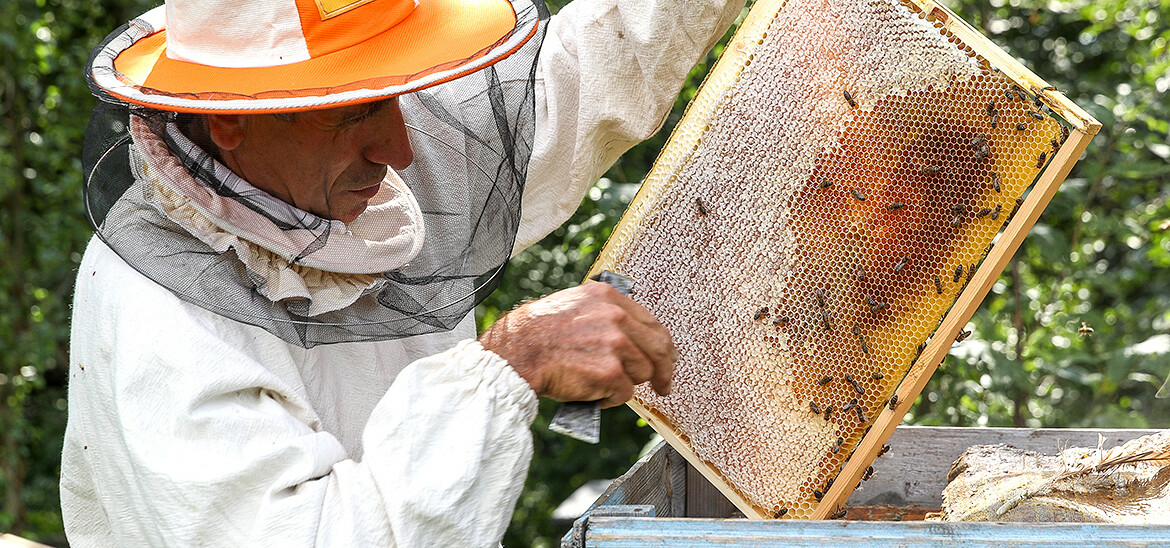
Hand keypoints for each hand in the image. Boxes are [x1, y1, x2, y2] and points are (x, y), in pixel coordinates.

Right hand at [479, 282, 676, 407]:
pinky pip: (624, 393)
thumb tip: (630, 336)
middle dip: (665, 371)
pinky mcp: (610, 372)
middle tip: (664, 386)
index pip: (652, 323)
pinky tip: (594, 395)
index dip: (662, 346)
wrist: (516, 353)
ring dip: (625, 385)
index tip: (665, 360)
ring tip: (603, 386)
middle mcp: (615, 317)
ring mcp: (614, 344)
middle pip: (658, 348)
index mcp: (608, 298)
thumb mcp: (573, 306)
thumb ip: (603, 315)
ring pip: (641, 373)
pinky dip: (610, 400)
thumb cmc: (537, 334)